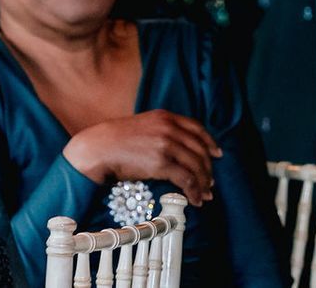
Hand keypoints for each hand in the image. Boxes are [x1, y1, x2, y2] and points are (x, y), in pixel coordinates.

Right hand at [66, 110, 222, 205]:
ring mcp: (166, 144)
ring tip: (205, 194)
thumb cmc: (116, 140)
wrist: (98, 147)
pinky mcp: (161, 163)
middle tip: (211, 182)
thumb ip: (161, 130)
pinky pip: (186, 179)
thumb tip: (176, 147)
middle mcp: (169, 128)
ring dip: (203, 183)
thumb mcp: (143, 126)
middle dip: (208, 168)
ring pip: (196, 165)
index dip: (210, 143)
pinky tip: (194, 199)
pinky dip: (194, 191)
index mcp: (166, 117)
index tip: (217, 154)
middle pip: (199, 149)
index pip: (197, 129)